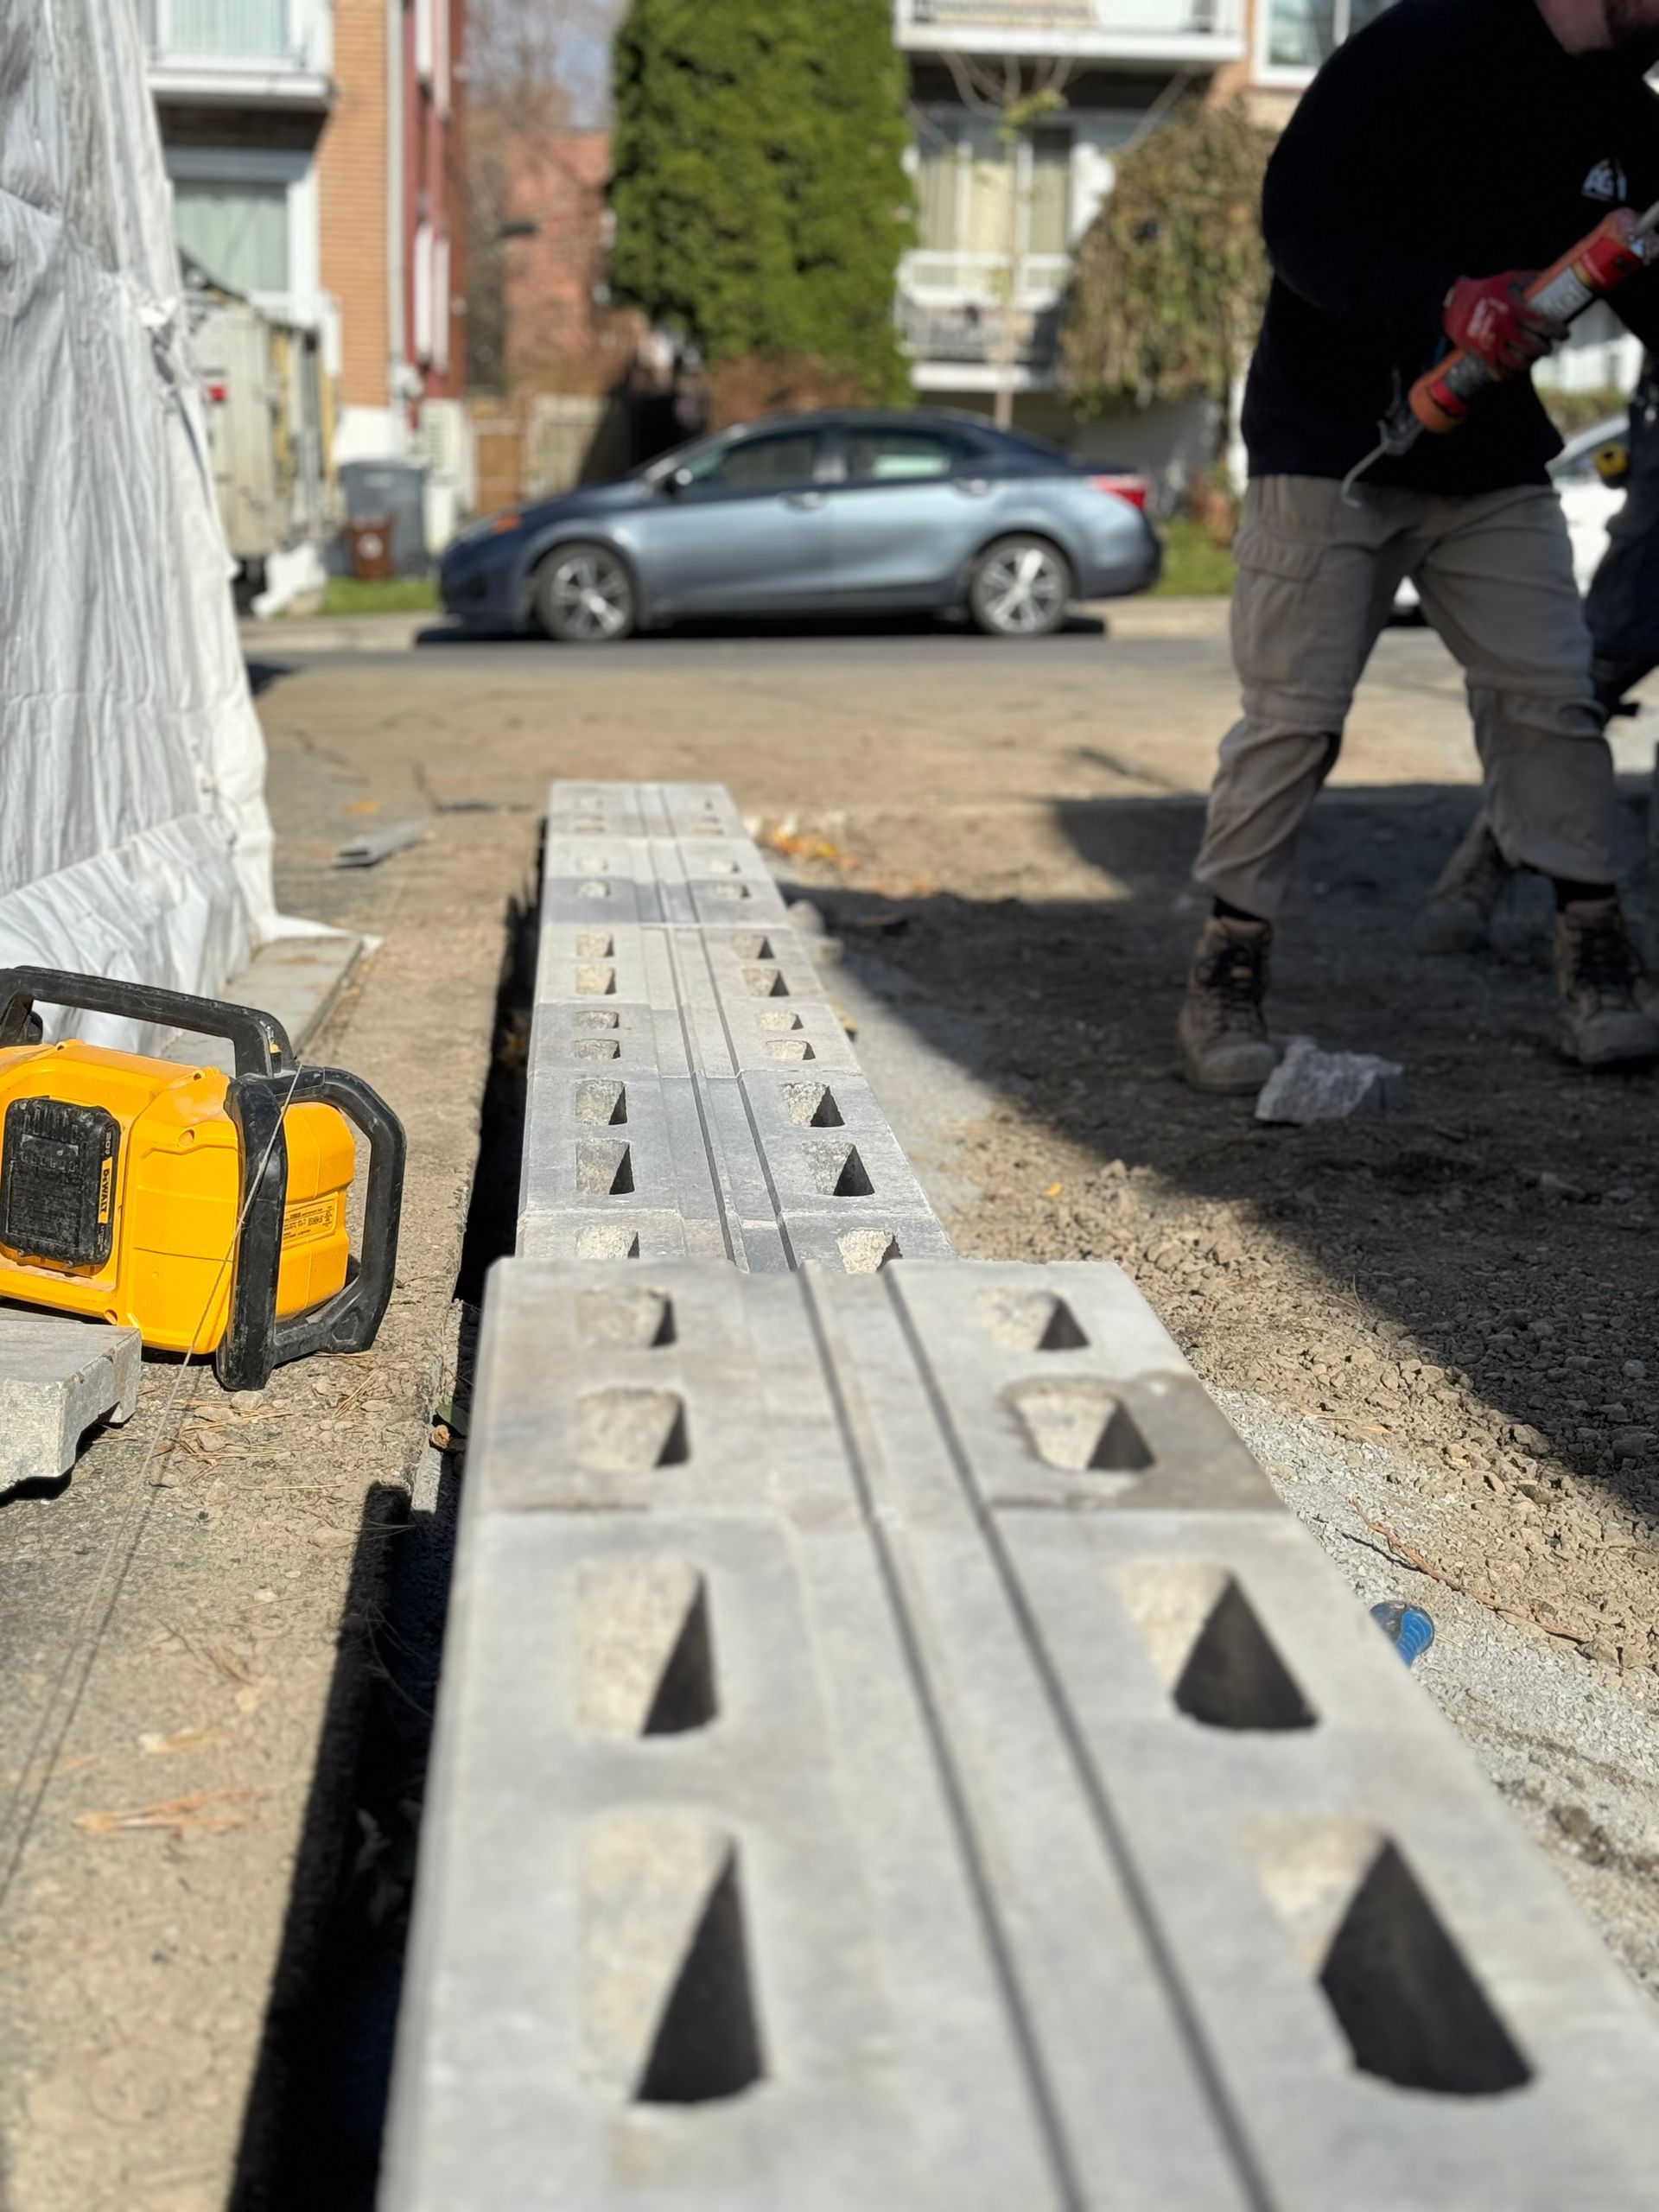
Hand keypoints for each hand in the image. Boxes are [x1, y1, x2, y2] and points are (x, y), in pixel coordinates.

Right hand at [1443, 271, 1563, 372]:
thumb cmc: (1485, 289)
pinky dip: (1509, 374)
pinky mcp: (1481, 355)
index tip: (1565, 334)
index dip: (1558, 331)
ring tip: (1532, 358)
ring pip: (1518, 363)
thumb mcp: (1509, 278)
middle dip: (1545, 349)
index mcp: (1514, 310)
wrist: (1454, 304)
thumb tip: (1555, 275)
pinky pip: (1499, 373)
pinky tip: (1514, 369)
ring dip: (1529, 362)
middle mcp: (1504, 329)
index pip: (1543, 324)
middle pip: (1533, 347)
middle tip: (1547, 346)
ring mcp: (1491, 344)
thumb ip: (1531, 279)